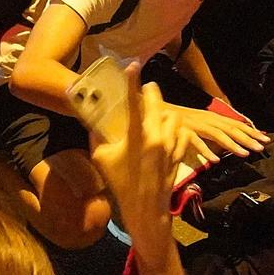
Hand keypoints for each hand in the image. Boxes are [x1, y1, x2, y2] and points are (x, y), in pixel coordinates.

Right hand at [89, 74, 178, 234]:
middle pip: (158, 103)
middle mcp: (158, 136)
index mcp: (138, 135)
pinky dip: (173, 128)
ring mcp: (172, 144)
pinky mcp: (180, 153)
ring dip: (163, 112)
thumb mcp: (101, 159)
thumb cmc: (121, 184)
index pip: (135, 101)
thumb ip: (97, 137)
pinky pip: (181, 132)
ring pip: (173, 117)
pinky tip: (165, 132)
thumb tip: (92, 122)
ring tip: (154, 115)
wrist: (146, 209)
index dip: (133, 81)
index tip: (133, 65)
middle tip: (144, 90)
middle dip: (151, 93)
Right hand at [169, 103, 268, 168]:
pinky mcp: (182, 130)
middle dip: (247, 137)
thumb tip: (227, 141)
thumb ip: (210, 131)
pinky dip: (205, 150)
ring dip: (232, 144)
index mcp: (210, 117)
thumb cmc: (174, 119)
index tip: (265, 139)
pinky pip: (195, 141)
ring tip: (245, 154)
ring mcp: (194, 124)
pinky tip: (215, 160)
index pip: (234, 124)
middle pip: (230, 128)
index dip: (250, 131)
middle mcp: (205, 119)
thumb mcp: (196, 124)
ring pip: (217, 134)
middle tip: (262, 147)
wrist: (151, 109)